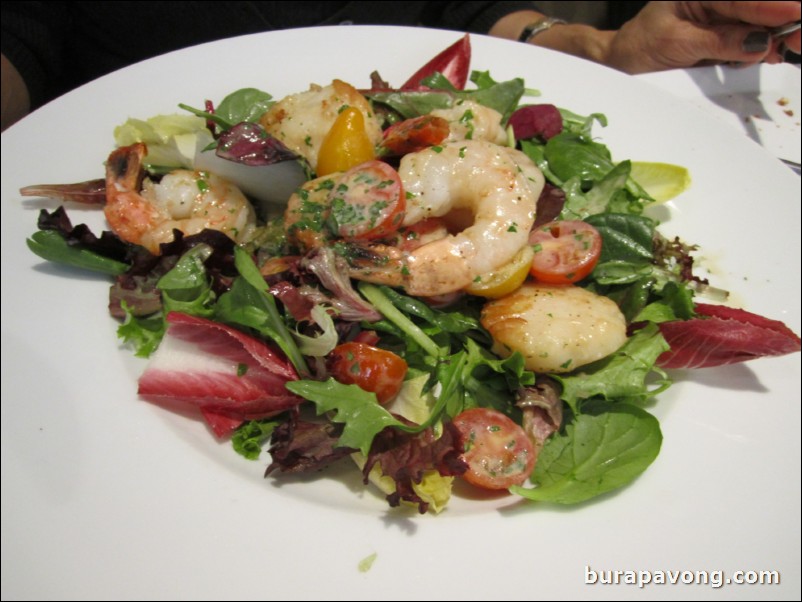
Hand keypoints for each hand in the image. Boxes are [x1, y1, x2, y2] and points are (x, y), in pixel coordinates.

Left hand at [605, 1, 801, 72]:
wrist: (626, 59)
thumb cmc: (642, 44)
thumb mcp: (677, 43)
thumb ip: (719, 41)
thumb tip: (758, 42)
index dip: (775, 7)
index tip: (796, 15)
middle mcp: (718, 0)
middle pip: (762, 7)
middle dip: (784, 20)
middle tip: (796, 40)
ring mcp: (726, 14)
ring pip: (764, 22)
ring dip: (776, 36)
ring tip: (780, 50)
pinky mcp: (728, 32)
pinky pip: (755, 37)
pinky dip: (764, 47)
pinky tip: (768, 53)